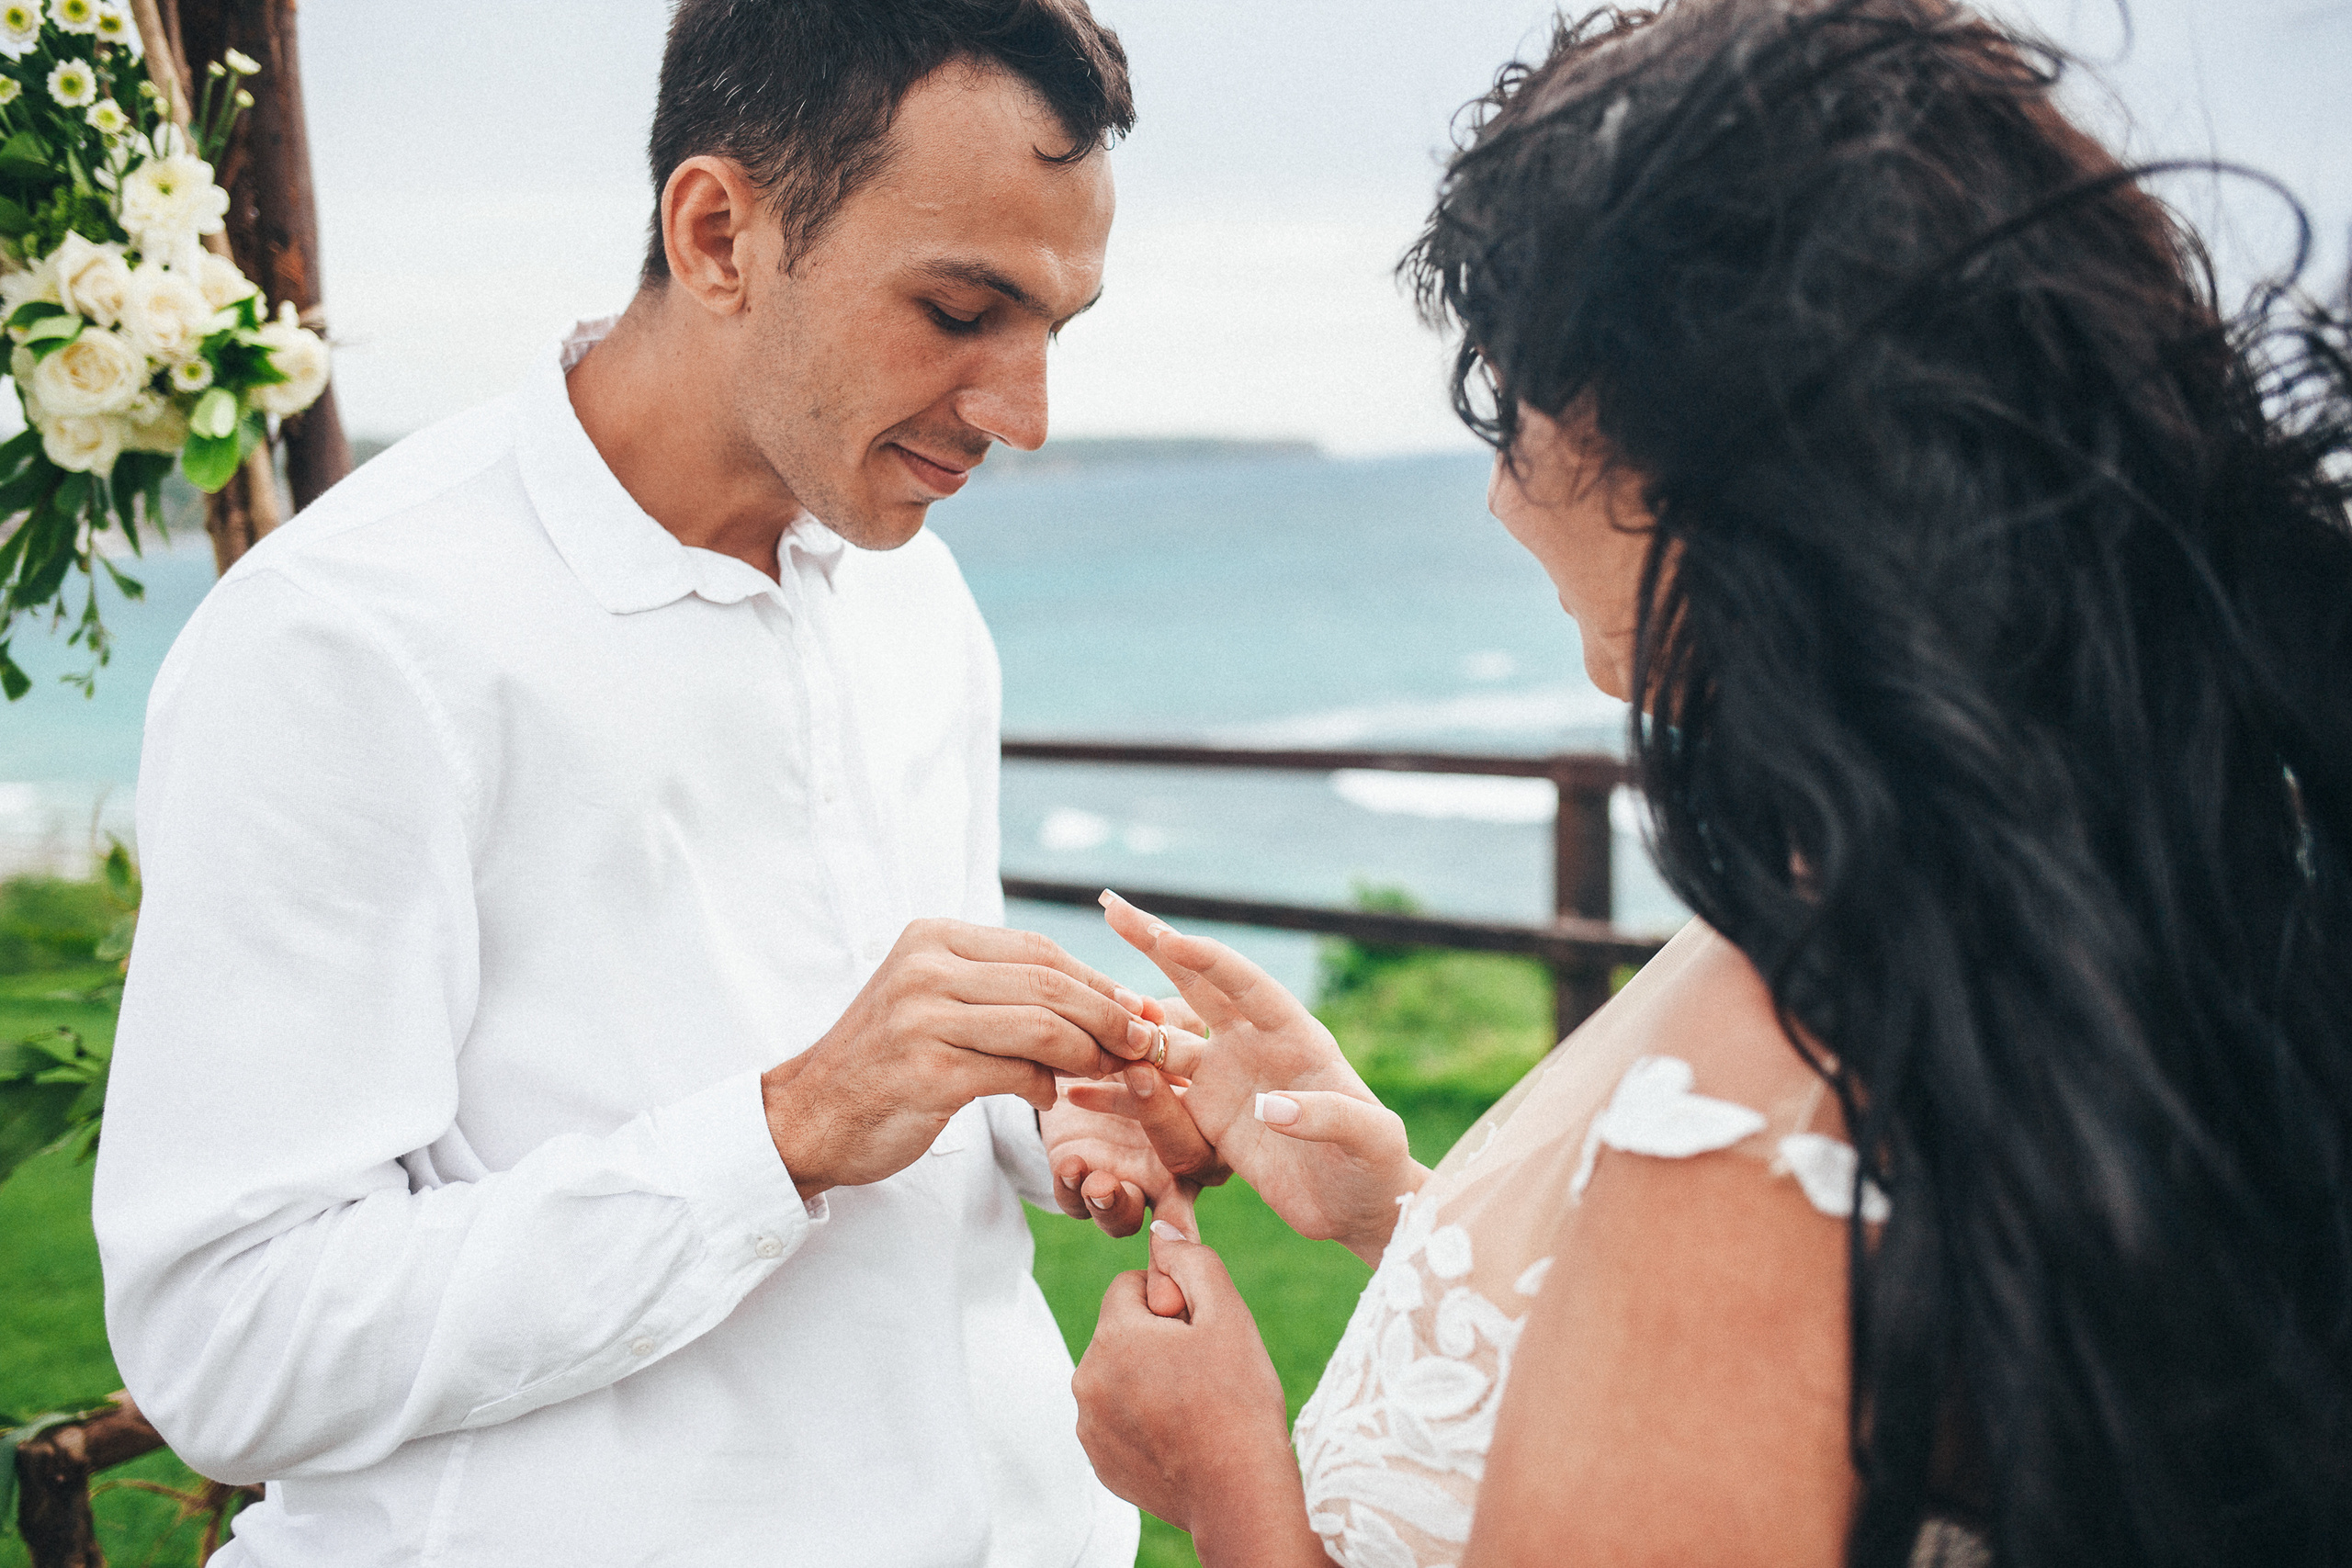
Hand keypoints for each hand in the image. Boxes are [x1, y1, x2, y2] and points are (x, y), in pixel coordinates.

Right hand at [761, 919, 1144, 1197]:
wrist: (808, 1117)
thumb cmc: (886, 1062)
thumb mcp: (933, 1001)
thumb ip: (1000, 990)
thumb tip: (1103, 998)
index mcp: (932, 938)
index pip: (1038, 950)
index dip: (1098, 980)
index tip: (1141, 1008)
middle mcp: (926, 967)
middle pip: (1048, 982)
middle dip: (1109, 1014)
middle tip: (1147, 1043)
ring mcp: (923, 1017)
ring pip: (1040, 1024)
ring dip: (1089, 1052)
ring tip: (1109, 1072)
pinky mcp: (927, 1070)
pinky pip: (1015, 1071)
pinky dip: (1045, 1086)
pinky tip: (1048, 1098)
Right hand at [1070, 891, 1425, 1264]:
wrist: (1360, 1209)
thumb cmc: (1377, 1167)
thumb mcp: (1368, 1139)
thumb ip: (1327, 1115)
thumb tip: (1271, 1106)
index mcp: (1297, 1037)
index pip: (1247, 986)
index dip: (1209, 961)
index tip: (1169, 938)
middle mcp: (1256, 1047)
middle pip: (1199, 986)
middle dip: (1157, 945)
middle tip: (1114, 906)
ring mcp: (1228, 1079)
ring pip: (1165, 1041)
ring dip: (1126, 1024)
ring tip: (1075, 1003)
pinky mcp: (1208, 1117)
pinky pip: (1157, 1098)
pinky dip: (1119, 1090)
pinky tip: (1077, 1085)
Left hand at [1072, 1226, 1317, 1561]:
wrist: (1239, 1494)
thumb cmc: (1239, 1400)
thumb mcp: (1227, 1314)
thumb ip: (1191, 1261)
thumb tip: (1161, 1229)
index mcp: (1113, 1336)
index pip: (1129, 1287)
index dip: (1170, 1302)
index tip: (1198, 1332)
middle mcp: (1086, 1378)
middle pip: (1120, 1332)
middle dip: (1154, 1340)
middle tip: (1201, 1370)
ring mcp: (1088, 1425)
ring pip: (1117, 1375)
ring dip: (1146, 1379)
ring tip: (1192, 1406)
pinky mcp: (1098, 1460)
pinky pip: (1115, 1419)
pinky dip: (1141, 1420)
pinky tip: (1179, 1436)